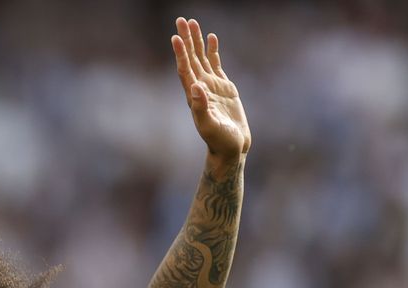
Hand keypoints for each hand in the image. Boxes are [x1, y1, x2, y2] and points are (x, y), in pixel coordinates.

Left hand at [172, 17, 249, 161]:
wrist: (231, 147)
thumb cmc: (219, 140)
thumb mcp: (209, 125)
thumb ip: (201, 107)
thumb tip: (195, 87)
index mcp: (193, 95)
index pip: (184, 69)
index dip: (180, 53)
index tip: (176, 37)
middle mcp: (199, 87)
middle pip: (190, 58)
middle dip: (186, 39)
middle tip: (181, 20)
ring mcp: (211, 86)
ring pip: (201, 58)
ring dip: (196, 41)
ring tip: (193, 22)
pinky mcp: (223, 87)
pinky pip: (216, 63)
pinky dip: (213, 50)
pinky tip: (211, 37)